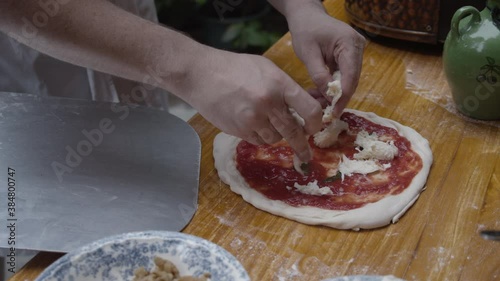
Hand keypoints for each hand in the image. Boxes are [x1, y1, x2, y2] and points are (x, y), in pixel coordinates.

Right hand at [183, 48, 322, 161]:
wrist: (201, 75)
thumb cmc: (235, 68)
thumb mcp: (266, 68)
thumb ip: (285, 87)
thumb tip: (303, 106)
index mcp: (280, 85)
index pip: (310, 110)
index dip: (315, 122)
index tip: (313, 128)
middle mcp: (269, 103)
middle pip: (295, 132)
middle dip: (302, 146)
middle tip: (306, 155)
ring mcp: (253, 119)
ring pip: (275, 139)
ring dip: (275, 136)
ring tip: (265, 123)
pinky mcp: (239, 130)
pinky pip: (258, 141)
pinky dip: (259, 137)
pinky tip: (251, 124)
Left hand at [286, 4, 365, 116]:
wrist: (306, 16)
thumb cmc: (305, 30)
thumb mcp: (308, 54)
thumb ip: (319, 76)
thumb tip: (329, 97)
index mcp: (349, 43)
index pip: (350, 76)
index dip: (343, 97)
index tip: (334, 113)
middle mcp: (358, 47)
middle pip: (352, 80)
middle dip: (338, 98)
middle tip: (325, 113)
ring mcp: (356, 51)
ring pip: (348, 80)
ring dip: (334, 93)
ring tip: (318, 103)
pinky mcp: (350, 56)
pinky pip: (344, 75)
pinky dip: (333, 85)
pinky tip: (319, 93)